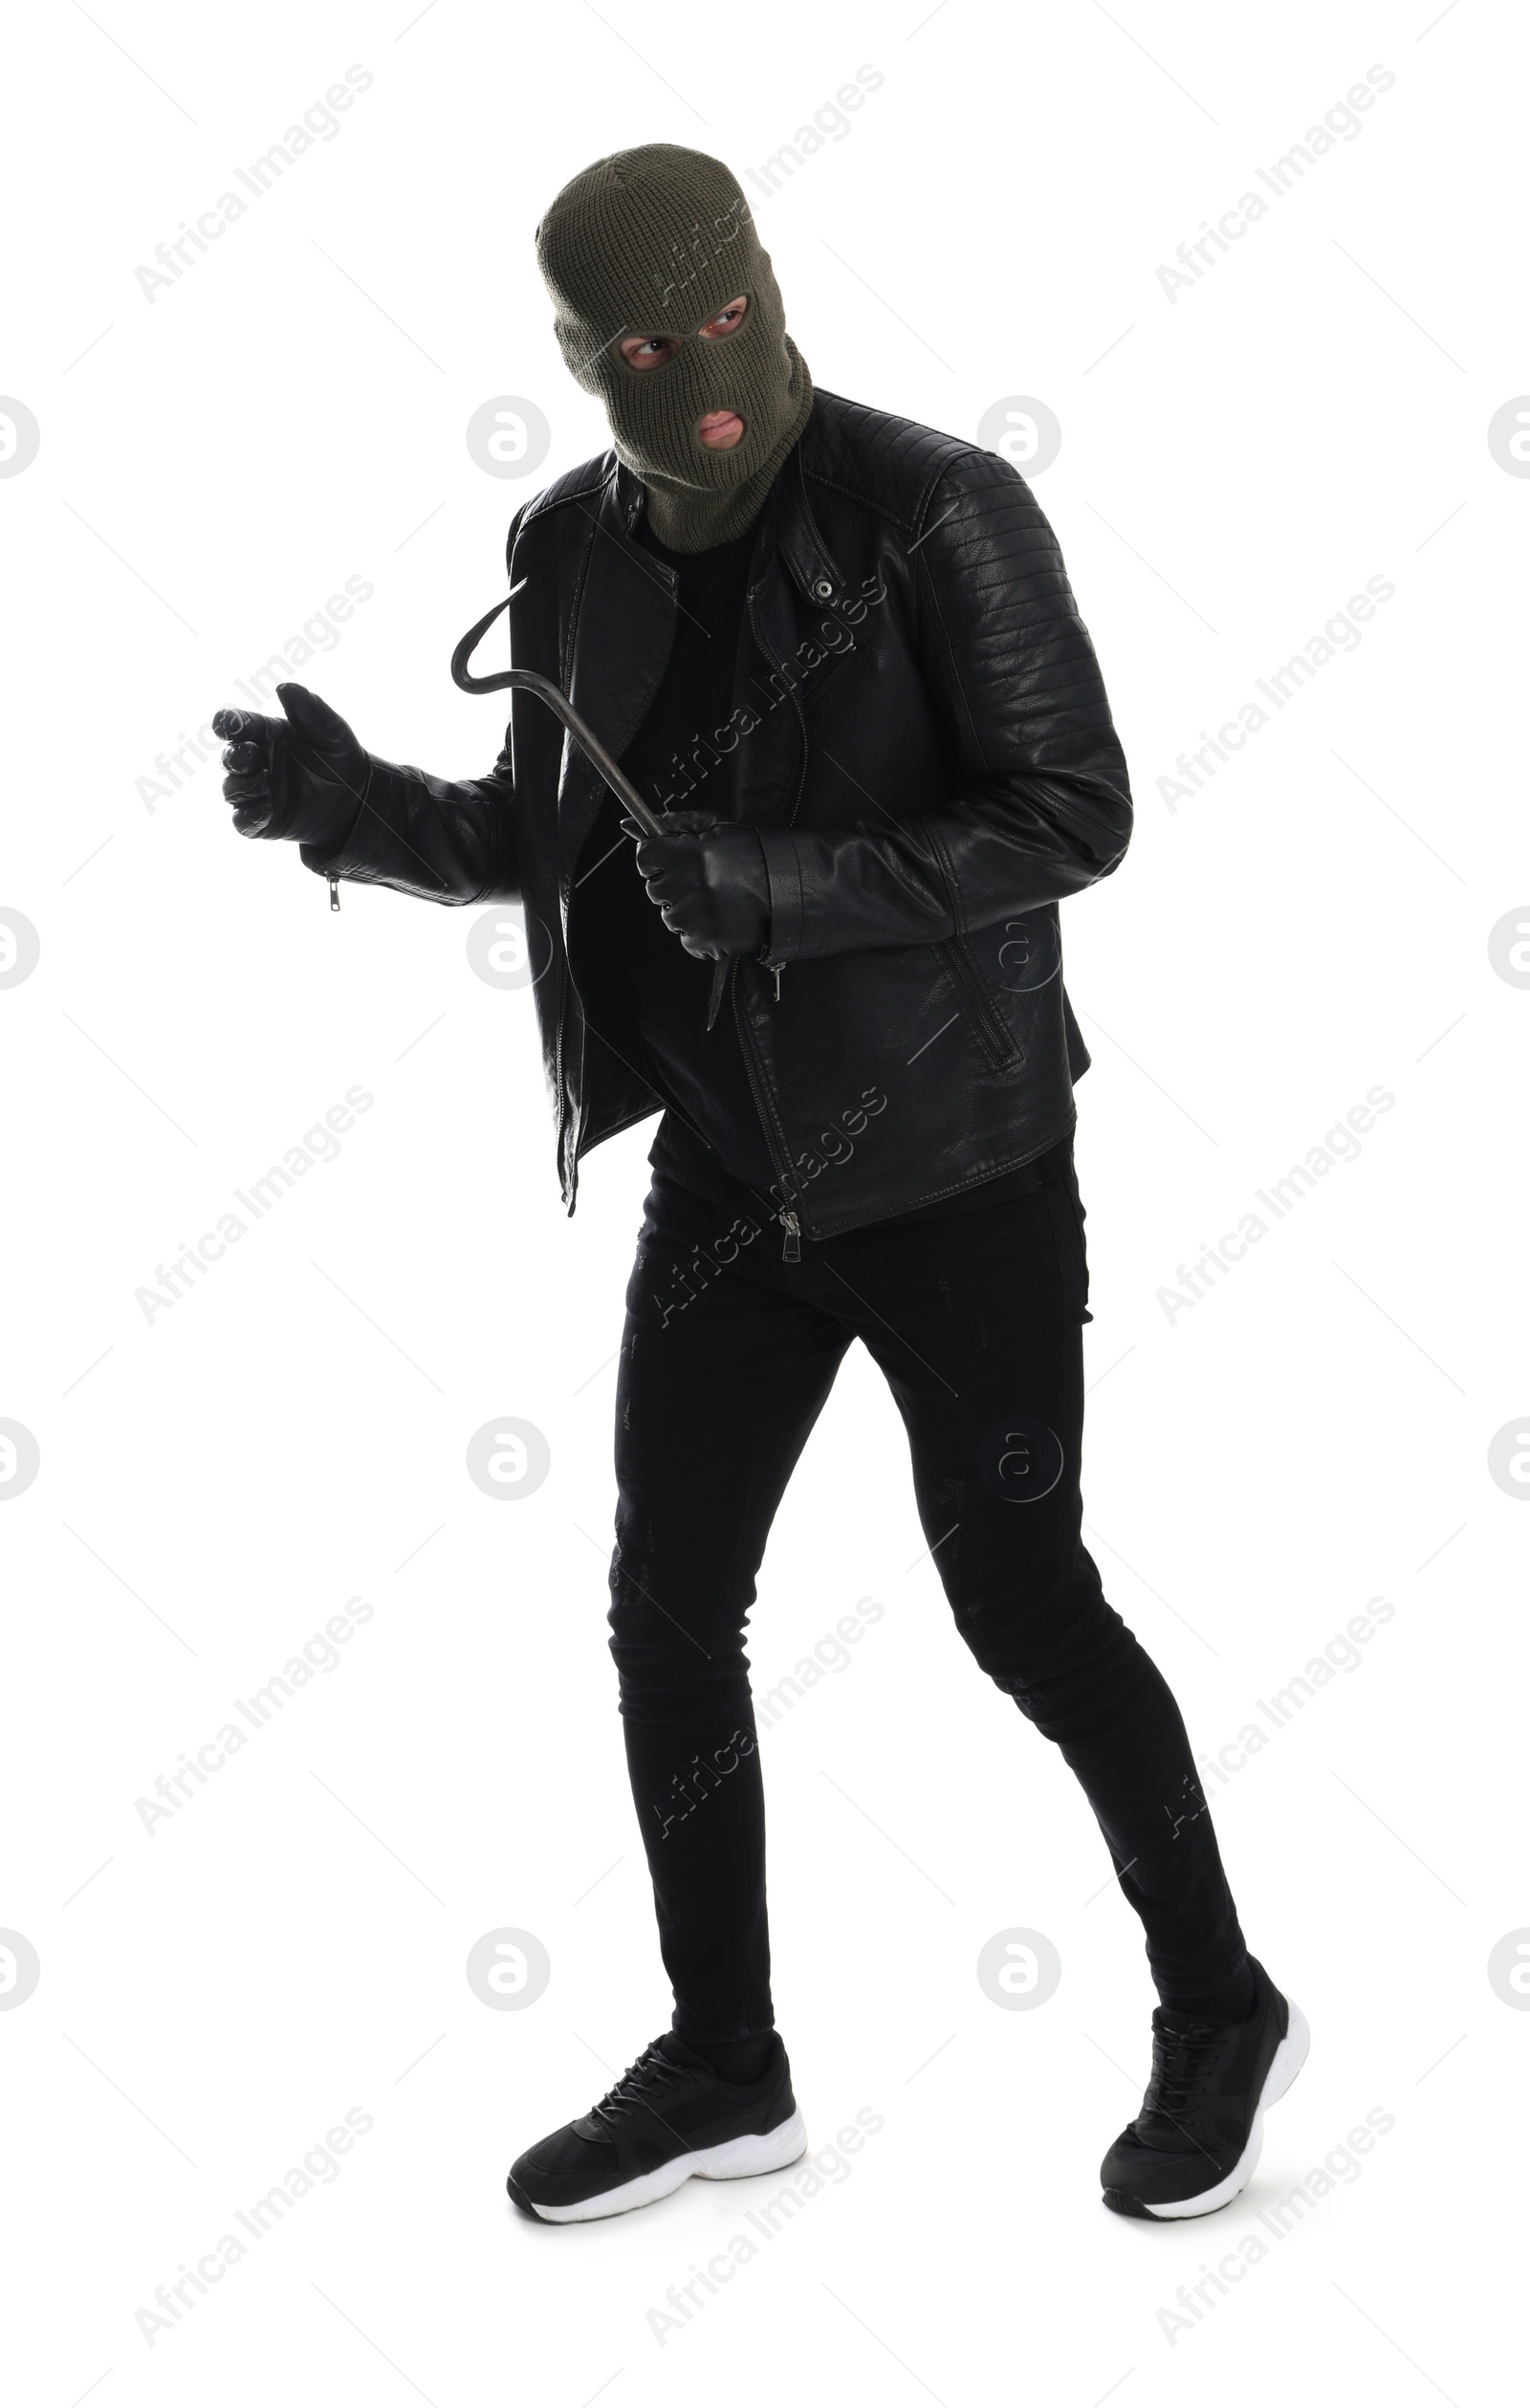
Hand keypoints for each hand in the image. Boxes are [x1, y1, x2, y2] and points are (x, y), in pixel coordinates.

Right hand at [212, 683, 370, 849]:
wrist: (357, 799)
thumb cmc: (340, 758)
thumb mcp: (331, 730)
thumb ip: (309, 709)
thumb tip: (283, 687)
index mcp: (264, 735)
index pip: (234, 725)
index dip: (226, 723)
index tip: (227, 725)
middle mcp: (256, 763)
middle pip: (229, 759)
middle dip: (236, 757)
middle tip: (254, 756)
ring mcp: (257, 793)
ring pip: (231, 790)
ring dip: (243, 786)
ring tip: (267, 782)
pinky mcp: (262, 821)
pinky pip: (242, 822)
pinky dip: (248, 816)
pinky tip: (267, 809)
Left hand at [629, 810, 770, 960]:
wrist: (787, 889)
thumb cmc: (753, 855)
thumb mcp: (715, 826)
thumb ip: (672, 824)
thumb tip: (628, 824)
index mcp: (686, 854)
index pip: (644, 857)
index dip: (656, 859)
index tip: (670, 861)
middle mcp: (686, 886)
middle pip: (654, 889)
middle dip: (672, 885)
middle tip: (703, 880)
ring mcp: (694, 916)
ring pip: (669, 916)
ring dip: (686, 909)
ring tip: (716, 899)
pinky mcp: (705, 940)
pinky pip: (686, 939)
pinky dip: (699, 932)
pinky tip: (720, 917)